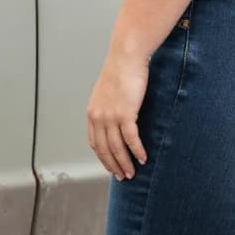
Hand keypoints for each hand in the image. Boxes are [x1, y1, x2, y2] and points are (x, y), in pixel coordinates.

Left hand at [87, 48, 148, 178]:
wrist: (126, 57)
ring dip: (125, 163)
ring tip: (132, 173)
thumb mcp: (108, 93)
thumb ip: (109, 108)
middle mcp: (98, 117)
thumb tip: (117, 120)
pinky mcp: (125, 113)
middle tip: (123, 176)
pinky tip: (142, 158)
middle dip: (113, 165)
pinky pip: (131, 139)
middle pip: (104, 149)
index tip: (111, 166)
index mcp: (92, 113)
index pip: (95, 143)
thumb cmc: (121, 72)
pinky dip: (136, 151)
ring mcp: (110, 116)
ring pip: (116, 147)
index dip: (103, 158)